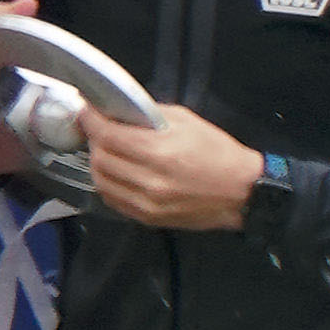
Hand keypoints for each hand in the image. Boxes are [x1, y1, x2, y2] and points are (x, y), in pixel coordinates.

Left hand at [78, 92, 261, 233]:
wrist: (243, 192)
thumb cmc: (218, 152)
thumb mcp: (187, 122)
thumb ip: (149, 116)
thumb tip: (119, 111)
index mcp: (160, 152)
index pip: (108, 135)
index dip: (91, 121)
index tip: (86, 111)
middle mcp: (149, 180)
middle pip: (100, 158)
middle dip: (94, 140)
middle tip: (99, 130)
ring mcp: (147, 203)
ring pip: (101, 181)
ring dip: (98, 163)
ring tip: (107, 151)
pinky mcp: (148, 218)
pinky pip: (112, 199)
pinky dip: (108, 184)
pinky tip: (115, 173)